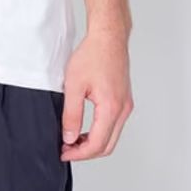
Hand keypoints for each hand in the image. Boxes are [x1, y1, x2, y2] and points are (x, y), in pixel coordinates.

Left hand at [59, 28, 133, 161]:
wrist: (108, 37)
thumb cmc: (92, 54)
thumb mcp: (74, 85)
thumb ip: (72, 114)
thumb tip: (69, 137)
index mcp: (111, 108)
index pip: (97, 144)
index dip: (79, 153)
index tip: (64, 152)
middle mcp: (123, 110)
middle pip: (107, 146)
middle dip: (86, 152)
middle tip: (67, 149)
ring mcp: (126, 105)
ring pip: (112, 137)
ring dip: (94, 143)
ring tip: (73, 139)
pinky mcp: (124, 100)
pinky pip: (114, 125)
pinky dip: (101, 131)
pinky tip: (86, 128)